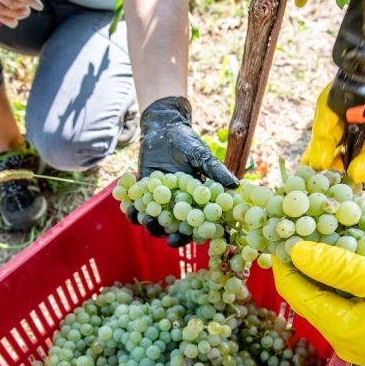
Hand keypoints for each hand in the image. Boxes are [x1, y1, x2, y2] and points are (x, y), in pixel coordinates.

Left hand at [134, 96, 238, 245]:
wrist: (164, 127)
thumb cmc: (187, 141)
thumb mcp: (201, 155)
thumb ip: (215, 171)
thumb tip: (235, 185)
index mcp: (194, 200)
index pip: (194, 223)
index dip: (189, 235)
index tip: (182, 239)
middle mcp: (177, 203)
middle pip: (172, 227)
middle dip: (166, 233)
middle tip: (162, 233)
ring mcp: (159, 199)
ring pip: (153, 219)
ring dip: (147, 223)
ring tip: (143, 219)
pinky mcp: (143, 191)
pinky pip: (137, 205)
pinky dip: (132, 208)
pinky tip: (129, 207)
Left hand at [273, 241, 364, 365]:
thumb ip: (341, 266)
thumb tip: (297, 250)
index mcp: (341, 328)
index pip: (295, 291)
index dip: (284, 260)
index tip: (281, 229)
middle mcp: (343, 340)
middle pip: (309, 295)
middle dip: (304, 260)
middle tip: (305, 224)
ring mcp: (359, 342)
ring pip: (329, 298)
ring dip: (327, 268)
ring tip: (331, 232)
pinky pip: (349, 305)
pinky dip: (347, 280)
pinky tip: (358, 256)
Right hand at [303, 64, 364, 189]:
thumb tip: (353, 173)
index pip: (354, 91)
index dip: (332, 118)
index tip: (322, 149)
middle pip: (351, 117)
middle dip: (332, 145)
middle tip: (319, 175)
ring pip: (362, 141)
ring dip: (346, 163)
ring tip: (333, 188)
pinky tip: (355, 188)